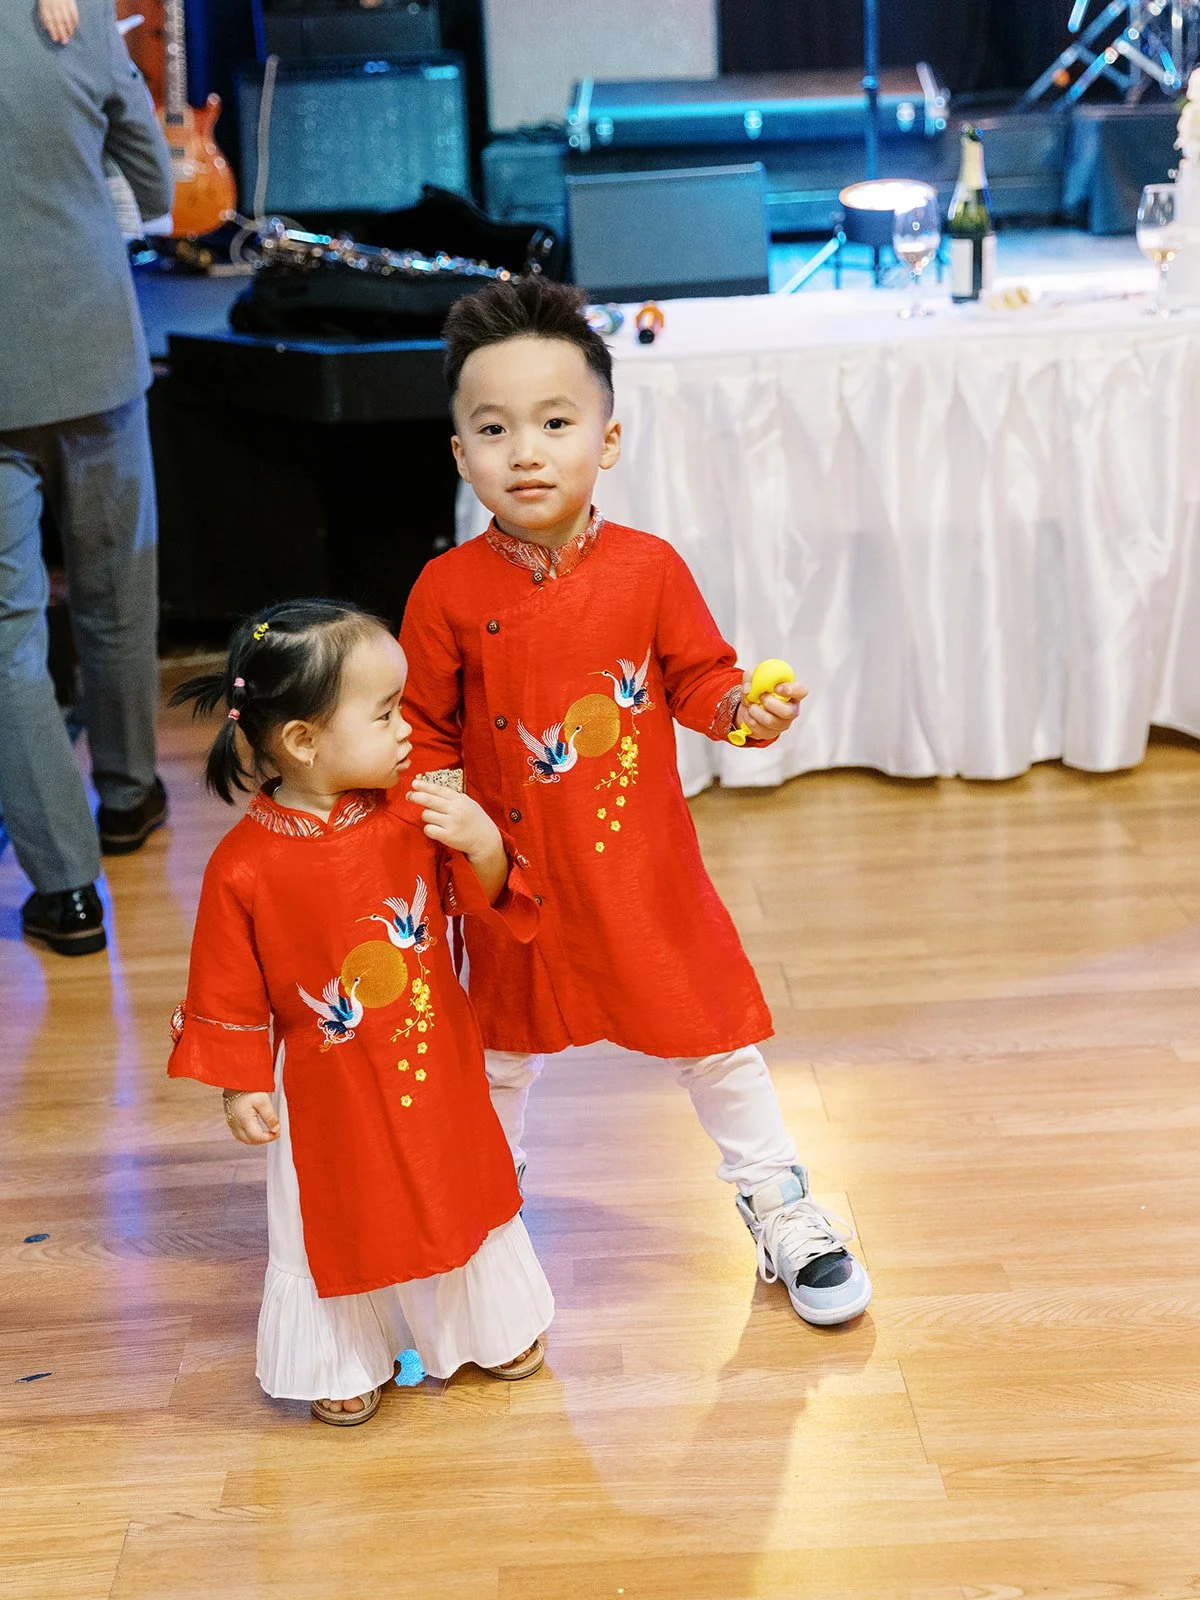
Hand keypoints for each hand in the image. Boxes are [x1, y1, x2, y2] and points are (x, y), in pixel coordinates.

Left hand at [39, 0, 78, 43]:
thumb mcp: (43, 5)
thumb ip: (44, 16)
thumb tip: (47, 28)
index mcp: (45, 6)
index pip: (49, 20)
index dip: (52, 31)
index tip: (56, 39)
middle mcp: (54, 5)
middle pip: (58, 21)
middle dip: (61, 33)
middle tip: (64, 42)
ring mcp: (63, 3)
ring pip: (66, 19)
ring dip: (69, 29)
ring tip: (70, 36)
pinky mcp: (71, 2)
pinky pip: (74, 14)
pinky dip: (75, 21)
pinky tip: (75, 27)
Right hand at [223, 1090, 279, 1144]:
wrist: (234, 1081)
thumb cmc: (247, 1089)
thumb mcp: (263, 1100)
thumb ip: (270, 1116)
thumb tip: (275, 1129)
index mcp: (244, 1120)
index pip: (257, 1137)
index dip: (269, 1138)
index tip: (277, 1133)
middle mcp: (236, 1124)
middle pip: (250, 1141)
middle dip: (263, 1140)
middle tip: (273, 1134)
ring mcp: (231, 1123)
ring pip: (243, 1139)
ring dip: (255, 1139)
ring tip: (266, 1133)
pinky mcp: (230, 1120)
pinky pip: (238, 1134)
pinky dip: (248, 1136)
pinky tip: (254, 1130)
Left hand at [408, 778, 506, 900]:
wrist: (486, 840)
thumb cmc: (475, 820)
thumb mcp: (468, 803)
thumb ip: (453, 796)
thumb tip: (432, 789)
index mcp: (460, 799)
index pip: (438, 789)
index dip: (424, 785)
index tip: (414, 783)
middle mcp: (455, 810)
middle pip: (429, 800)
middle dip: (416, 796)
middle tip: (409, 796)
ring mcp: (451, 823)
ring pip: (426, 815)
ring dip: (427, 817)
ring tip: (437, 820)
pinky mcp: (448, 836)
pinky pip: (428, 829)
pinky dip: (429, 829)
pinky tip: (436, 830)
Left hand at [741, 680, 807, 741]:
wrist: (751, 707)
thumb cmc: (760, 690)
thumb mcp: (755, 678)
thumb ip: (750, 677)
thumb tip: (748, 688)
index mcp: (793, 693)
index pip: (801, 691)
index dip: (791, 690)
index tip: (777, 687)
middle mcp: (791, 710)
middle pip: (788, 712)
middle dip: (770, 703)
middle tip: (761, 696)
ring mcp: (782, 723)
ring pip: (771, 721)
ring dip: (756, 712)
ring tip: (750, 705)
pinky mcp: (771, 733)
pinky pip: (759, 729)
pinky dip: (749, 719)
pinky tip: (748, 713)